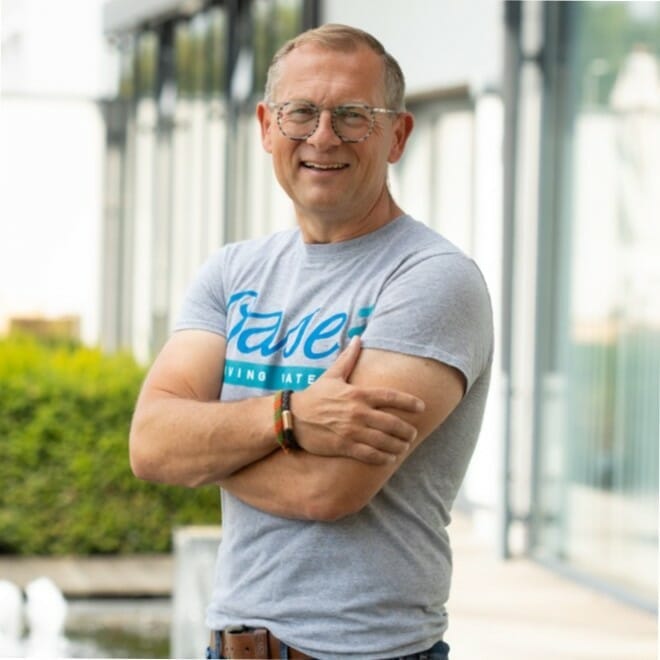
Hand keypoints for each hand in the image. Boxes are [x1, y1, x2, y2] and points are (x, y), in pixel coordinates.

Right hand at [290, 337, 424, 464]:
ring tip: (403, 447)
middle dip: (406, 430)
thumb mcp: (332, 375)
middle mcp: (358, 412)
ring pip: (384, 441)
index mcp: (358, 393)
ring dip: (398, 446)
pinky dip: (383, 458)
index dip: (409, 402)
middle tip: (412, 434)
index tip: (422, 407)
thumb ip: (348, 359)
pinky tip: (389, 459)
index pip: (391, 397)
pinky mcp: (344, 446)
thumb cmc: (314, 396)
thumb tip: (357, 339)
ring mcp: (352, 430)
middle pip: (392, 422)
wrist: (292, 417)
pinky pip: (369, 454)